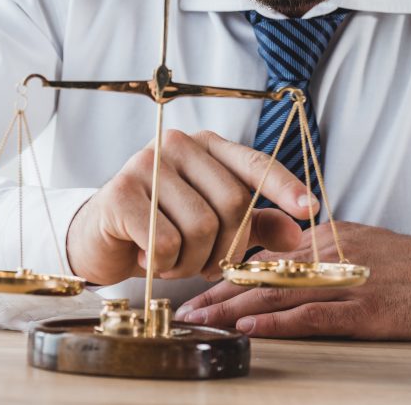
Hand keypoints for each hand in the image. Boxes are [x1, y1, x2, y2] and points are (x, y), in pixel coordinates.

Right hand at [66, 130, 319, 285]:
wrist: (100, 238)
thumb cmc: (162, 226)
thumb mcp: (214, 225)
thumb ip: (255, 224)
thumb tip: (297, 235)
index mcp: (204, 146)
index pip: (254, 163)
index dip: (284, 186)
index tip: (310, 209)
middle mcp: (175, 145)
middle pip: (232, 203)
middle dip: (227, 247)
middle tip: (208, 265)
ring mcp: (145, 164)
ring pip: (200, 228)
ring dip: (193, 262)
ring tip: (174, 260)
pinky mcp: (120, 193)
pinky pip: (166, 243)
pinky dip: (164, 264)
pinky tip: (148, 258)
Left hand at [175, 221, 410, 338]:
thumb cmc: (405, 262)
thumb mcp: (356, 243)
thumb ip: (316, 253)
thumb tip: (277, 265)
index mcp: (323, 238)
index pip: (263, 255)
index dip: (227, 275)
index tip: (199, 290)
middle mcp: (327, 254)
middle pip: (262, 274)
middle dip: (219, 293)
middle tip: (186, 310)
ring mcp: (344, 281)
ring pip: (278, 293)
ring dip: (234, 309)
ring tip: (202, 322)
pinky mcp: (363, 309)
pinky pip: (310, 315)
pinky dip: (276, 323)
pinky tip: (249, 328)